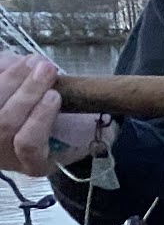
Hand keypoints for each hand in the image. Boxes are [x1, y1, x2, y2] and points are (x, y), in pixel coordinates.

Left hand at [0, 54, 104, 176]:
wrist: (36, 128)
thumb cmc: (63, 131)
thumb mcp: (81, 136)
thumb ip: (84, 123)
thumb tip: (94, 97)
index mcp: (35, 164)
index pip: (28, 145)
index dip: (39, 119)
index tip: (55, 95)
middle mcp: (4, 153)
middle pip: (6, 122)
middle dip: (27, 91)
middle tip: (46, 68)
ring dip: (12, 77)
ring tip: (33, 61)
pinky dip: (0, 71)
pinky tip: (15, 61)